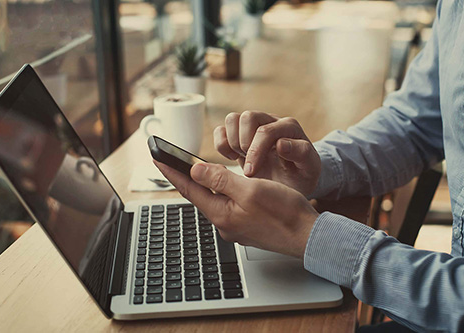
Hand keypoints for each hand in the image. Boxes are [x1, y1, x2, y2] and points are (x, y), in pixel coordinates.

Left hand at [154, 160, 318, 257]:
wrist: (306, 236)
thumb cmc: (284, 213)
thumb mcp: (250, 190)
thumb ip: (220, 180)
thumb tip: (195, 171)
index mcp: (221, 213)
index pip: (188, 189)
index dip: (172, 171)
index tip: (157, 157)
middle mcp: (224, 222)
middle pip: (198, 195)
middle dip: (183, 177)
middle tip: (170, 161)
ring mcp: (235, 226)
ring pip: (212, 200)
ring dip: (202, 184)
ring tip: (191, 169)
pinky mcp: (245, 225)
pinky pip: (226, 205)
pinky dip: (219, 191)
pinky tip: (221, 186)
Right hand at [214, 111, 320, 196]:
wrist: (292, 183)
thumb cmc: (301, 176)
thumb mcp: (309, 169)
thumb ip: (302, 154)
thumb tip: (281, 143)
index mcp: (290, 127)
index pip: (266, 130)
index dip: (255, 151)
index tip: (252, 173)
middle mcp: (271, 121)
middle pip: (247, 117)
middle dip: (244, 144)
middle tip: (250, 166)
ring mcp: (254, 126)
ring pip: (232, 119)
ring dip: (232, 142)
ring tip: (242, 159)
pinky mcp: (240, 135)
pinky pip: (222, 129)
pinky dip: (222, 144)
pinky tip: (233, 158)